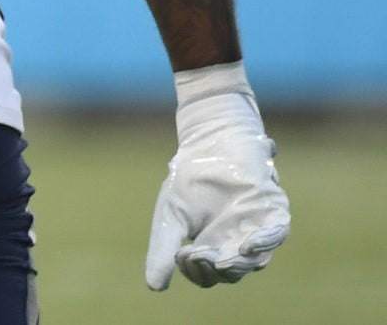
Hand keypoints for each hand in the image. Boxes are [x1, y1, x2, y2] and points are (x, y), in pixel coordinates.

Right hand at [146, 64, 289, 288]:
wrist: (209, 142)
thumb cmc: (190, 179)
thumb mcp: (170, 217)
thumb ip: (163, 250)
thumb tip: (154, 287)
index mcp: (213, 247)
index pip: (208, 274)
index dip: (196, 271)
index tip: (182, 255)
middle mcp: (238, 243)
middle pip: (233, 272)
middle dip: (216, 270)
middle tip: (202, 255)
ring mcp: (258, 228)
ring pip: (257, 260)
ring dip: (241, 263)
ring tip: (225, 259)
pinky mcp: (274, 211)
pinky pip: (276, 233)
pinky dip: (265, 242)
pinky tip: (247, 246)